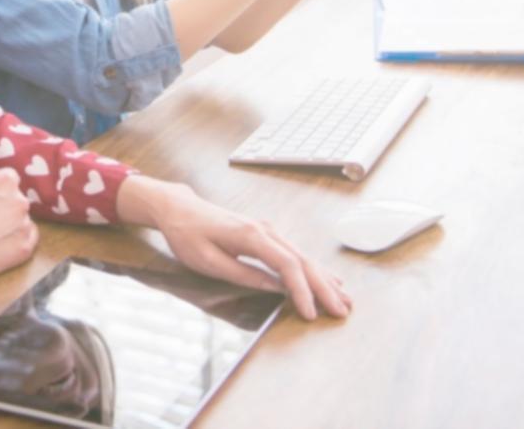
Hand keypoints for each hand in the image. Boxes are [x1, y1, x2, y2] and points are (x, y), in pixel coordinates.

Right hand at [0, 168, 37, 304]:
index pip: (9, 178)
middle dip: (4, 207)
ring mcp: (25, 225)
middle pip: (16, 200)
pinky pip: (27, 239)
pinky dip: (16, 241)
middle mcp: (20, 200)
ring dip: (10, 225)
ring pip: (21, 220)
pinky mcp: (26, 248)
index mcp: (4, 181)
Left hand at [118, 177, 349, 319]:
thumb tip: (275, 288)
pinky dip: (313, 269)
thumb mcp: (208, 261)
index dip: (301, 291)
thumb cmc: (188, 235)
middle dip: (323, 288)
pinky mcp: (266, 234)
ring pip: (303, 256)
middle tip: (342, 311)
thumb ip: (243, 274)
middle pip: (302, 260)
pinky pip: (295, 254)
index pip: (286, 265)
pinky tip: (328, 279)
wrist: (179, 208)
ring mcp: (268, 230)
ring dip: (324, 279)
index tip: (310, 314)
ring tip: (344, 299)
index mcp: (251, 236)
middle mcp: (265, 230)